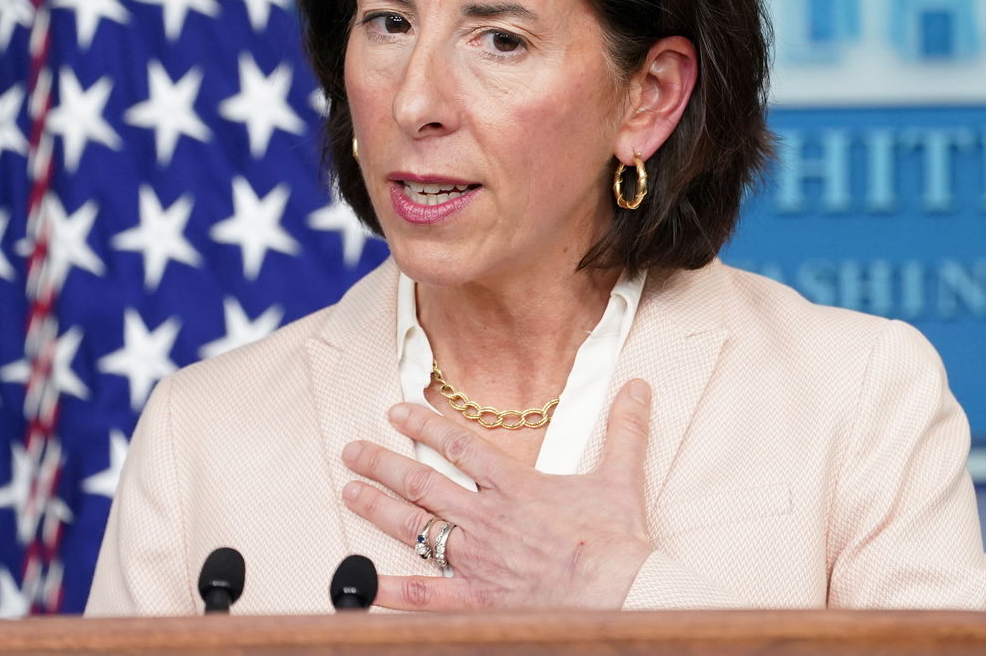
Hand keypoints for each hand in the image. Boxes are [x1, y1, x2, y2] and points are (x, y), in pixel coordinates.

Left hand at [340, 378, 654, 609]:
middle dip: (383, 463)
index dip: (424, 425)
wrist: (614, 591)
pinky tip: (360, 582)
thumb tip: (637, 388)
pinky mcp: (475, 597)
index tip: (396, 410)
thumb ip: (624, 430)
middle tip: (353, 451)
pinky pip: (423, 591)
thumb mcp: (623, 475)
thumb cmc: (616, 540)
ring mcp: (475, 558)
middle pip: (422, 482)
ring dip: (377, 507)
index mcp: (515, 485)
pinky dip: (388, 588)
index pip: (459, 445)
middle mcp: (485, 516)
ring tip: (349, 492)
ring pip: (414, 525)